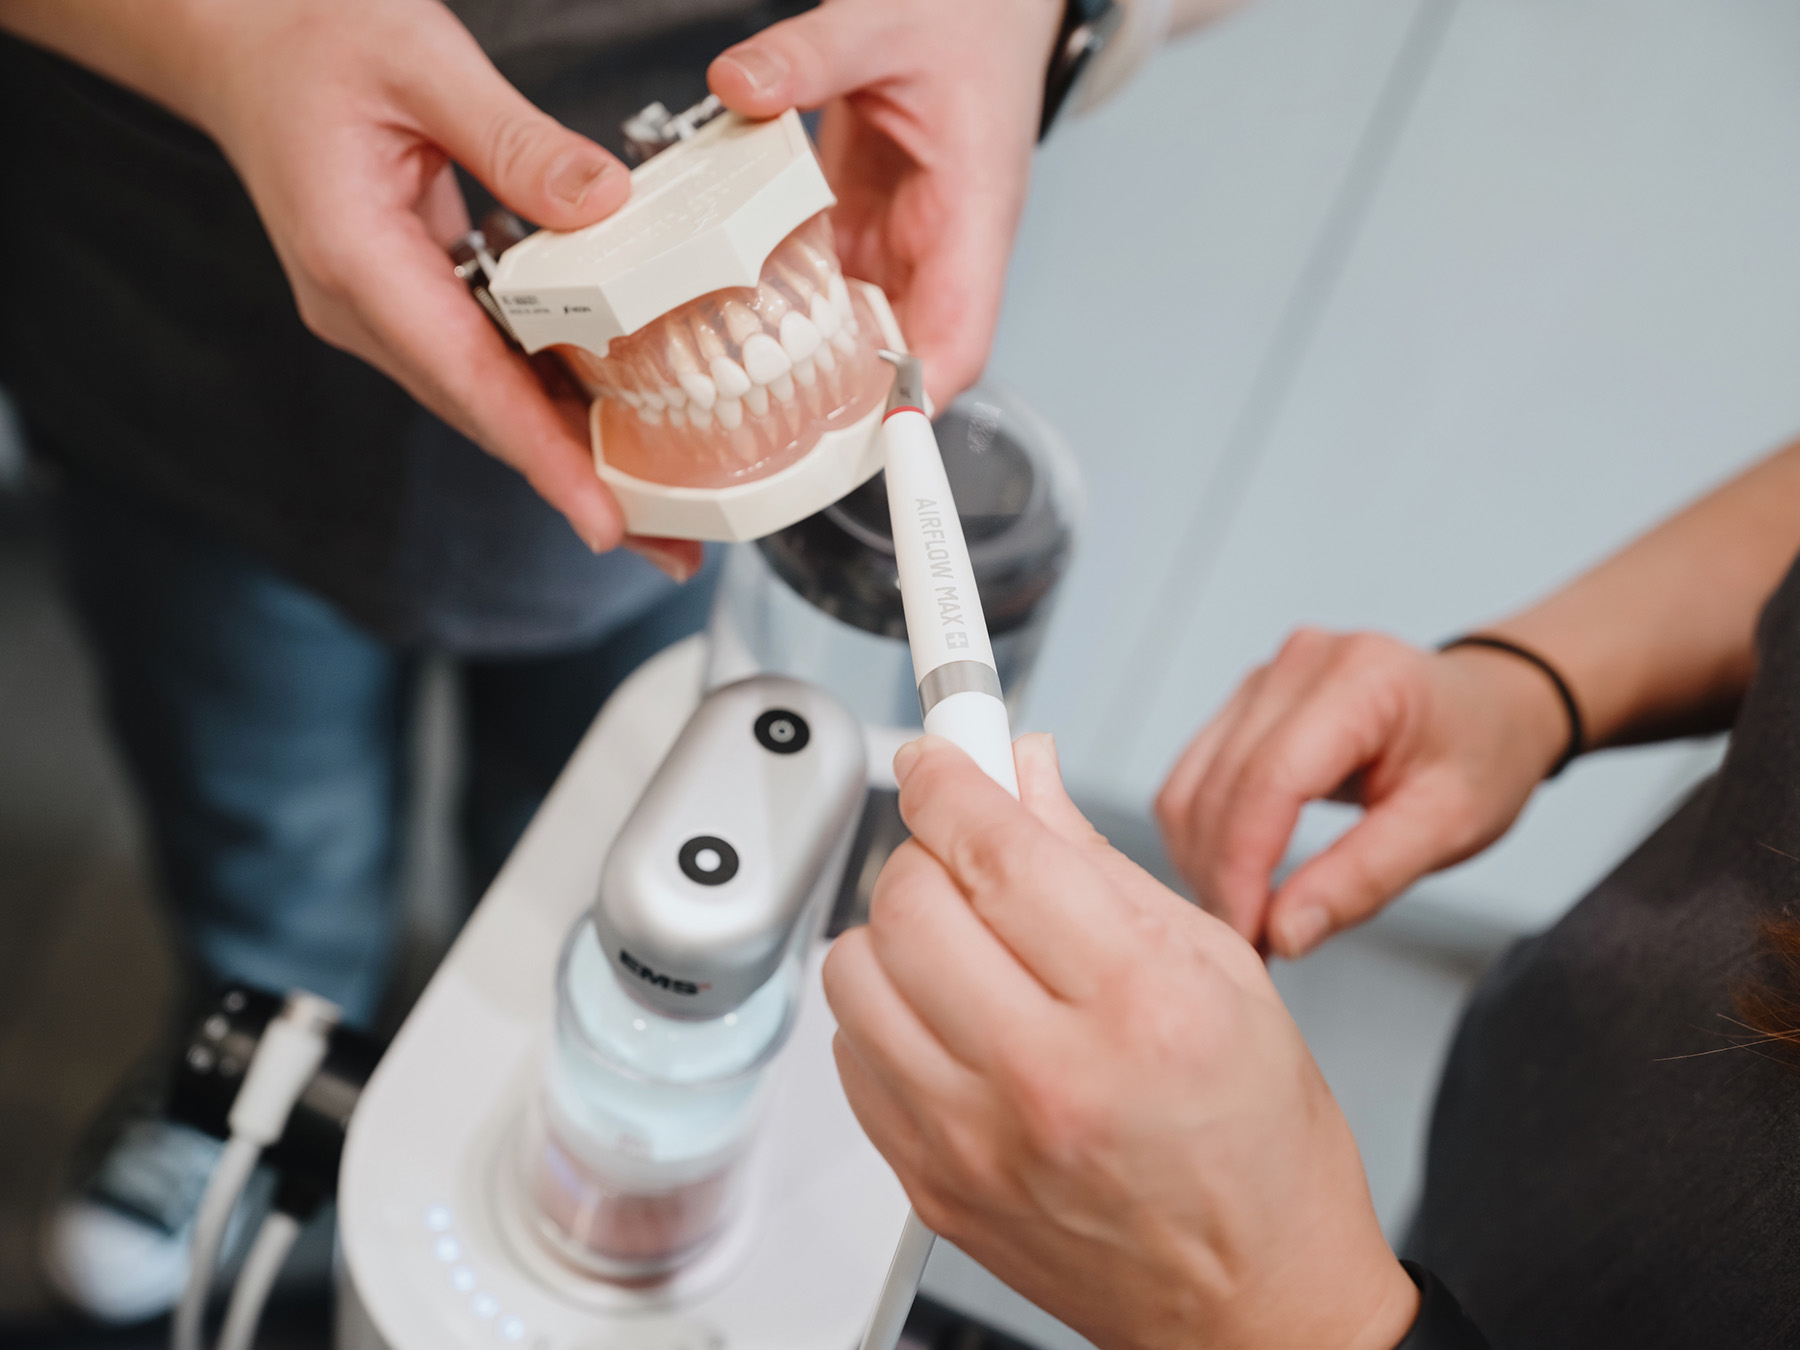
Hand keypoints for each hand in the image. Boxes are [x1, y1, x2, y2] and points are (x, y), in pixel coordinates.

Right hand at [163, 0, 683, 562]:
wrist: (235, 39)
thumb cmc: (309, 38)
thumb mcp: (419, 61)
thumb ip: (515, 140)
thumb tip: (606, 207)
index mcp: (358, 263)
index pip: (469, 384)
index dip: (544, 458)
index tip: (603, 521)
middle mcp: (365, 310)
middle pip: (488, 418)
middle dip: (578, 483)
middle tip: (668, 545)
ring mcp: (381, 315)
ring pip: (490, 400)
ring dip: (571, 450)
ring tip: (659, 504)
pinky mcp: (405, 303)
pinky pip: (485, 363)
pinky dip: (547, 393)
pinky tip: (613, 414)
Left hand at [708, 0, 1060, 408]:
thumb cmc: (970, 17)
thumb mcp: (884, 19)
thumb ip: (812, 53)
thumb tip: (742, 86)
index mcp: (971, 210)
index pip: (959, 337)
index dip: (919, 399)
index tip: (871, 437)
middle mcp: (943, 243)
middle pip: (906, 355)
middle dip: (846, 400)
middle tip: (765, 425)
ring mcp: (905, 242)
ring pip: (863, 330)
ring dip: (809, 361)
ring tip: (734, 386)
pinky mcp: (871, 227)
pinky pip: (832, 287)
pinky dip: (789, 309)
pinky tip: (733, 320)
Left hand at [825, 734, 1418, 1349]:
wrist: (1254, 1304)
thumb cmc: (1260, 1148)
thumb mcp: (1219, 969)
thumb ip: (1098, 860)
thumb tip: (1024, 773)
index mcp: (1138, 1006)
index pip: (996, 849)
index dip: (952, 776)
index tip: (940, 754)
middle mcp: (1046, 1077)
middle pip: (909, 901)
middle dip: (931, 851)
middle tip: (970, 857)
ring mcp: (975, 1141)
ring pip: (855, 972)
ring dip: (896, 932)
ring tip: (960, 947)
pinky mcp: (931, 1185)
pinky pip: (850, 1054)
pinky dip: (885, 1014)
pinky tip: (947, 1020)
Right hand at [1156, 629, 1569, 958]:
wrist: (1487, 708)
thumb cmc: (1480, 758)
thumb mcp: (1448, 828)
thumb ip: (1364, 880)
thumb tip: (1282, 934)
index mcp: (1362, 680)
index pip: (1268, 781)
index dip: (1243, 869)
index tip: (1247, 940)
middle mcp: (1299, 664)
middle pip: (1220, 786)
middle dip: (1222, 877)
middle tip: (1252, 948)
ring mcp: (1262, 678)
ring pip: (1190, 786)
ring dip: (1204, 863)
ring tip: (1248, 919)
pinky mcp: (1242, 702)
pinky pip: (1192, 779)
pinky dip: (1205, 839)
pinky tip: (1237, 880)